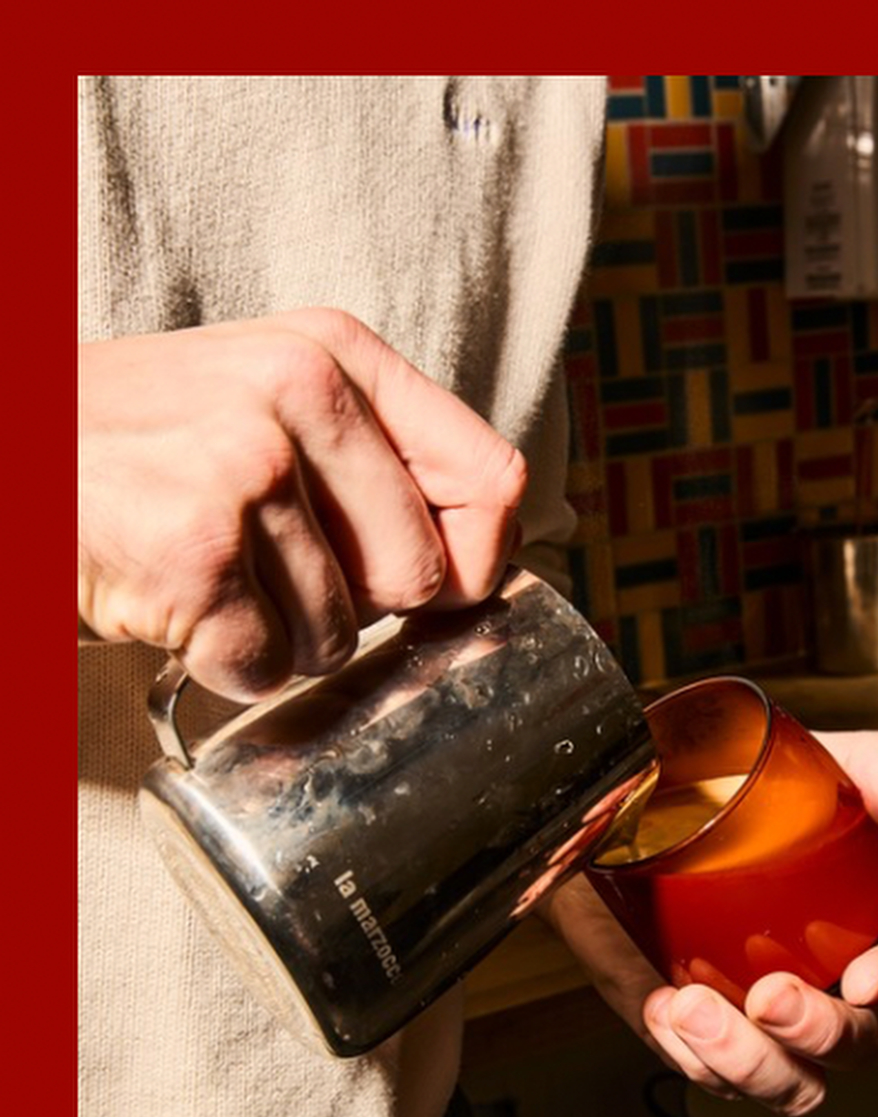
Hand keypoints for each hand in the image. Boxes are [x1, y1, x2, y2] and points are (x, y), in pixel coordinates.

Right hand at [78, 310, 527, 697]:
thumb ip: (377, 458)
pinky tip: (174, 601)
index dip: (473, 558)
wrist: (9, 458)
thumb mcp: (268, 402)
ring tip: (208, 571)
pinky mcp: (196, 550)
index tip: (426, 578)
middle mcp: (298, 393)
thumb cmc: (141, 447)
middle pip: (423, 578)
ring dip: (277, 636)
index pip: (495, 482)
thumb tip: (484, 563)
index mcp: (335, 355)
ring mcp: (245, 469)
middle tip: (270, 565)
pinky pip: (264, 666)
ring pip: (340, 635)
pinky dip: (220, 664)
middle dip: (357, 605)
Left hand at [543, 732, 877, 1116]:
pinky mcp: (698, 1035)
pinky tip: (663, 1006)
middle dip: (818, 1035)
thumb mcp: (802, 762)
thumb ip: (872, 768)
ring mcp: (756, 1017)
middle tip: (770, 996)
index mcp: (855, 925)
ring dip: (746, 1063)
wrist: (622, 806)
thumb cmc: (719, 786)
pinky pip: (708, 1077)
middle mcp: (814, 980)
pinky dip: (686, 1054)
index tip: (864, 977)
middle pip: (853, 1046)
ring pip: (788, 1086)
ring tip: (692, 1007)